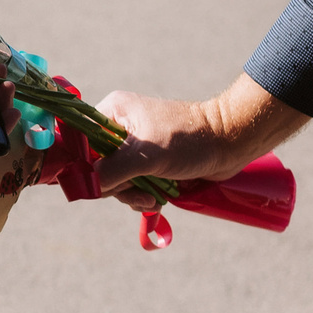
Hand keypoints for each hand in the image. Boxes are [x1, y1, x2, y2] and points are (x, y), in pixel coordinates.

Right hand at [91, 74, 309, 212]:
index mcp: (113, 113)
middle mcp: (120, 127)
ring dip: (132, 196)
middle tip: (136, 194)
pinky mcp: (149, 163)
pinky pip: (132, 185)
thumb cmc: (190, 140)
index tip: (104, 183)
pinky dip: (142, 197)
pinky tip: (156, 200)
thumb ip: (109, 171)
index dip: (87, 168)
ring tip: (152, 199)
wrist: (231, 143)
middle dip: (116, 187)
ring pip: (115, 181)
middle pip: (97, 167)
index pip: (82, 144)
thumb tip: (81, 187)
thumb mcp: (145, 155)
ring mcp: (134, 147)